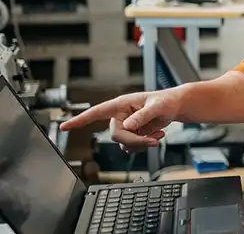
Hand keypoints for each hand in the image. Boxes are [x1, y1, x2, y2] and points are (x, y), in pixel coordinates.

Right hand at [59, 88, 183, 152]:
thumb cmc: (166, 101)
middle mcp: (120, 116)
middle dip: (135, 141)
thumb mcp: (158, 106)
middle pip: (116, 136)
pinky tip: (156, 137)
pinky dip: (144, 145)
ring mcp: (126, 127)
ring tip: (157, 136)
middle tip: (152, 141)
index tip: (64, 127)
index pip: (96, 112)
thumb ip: (143, 116)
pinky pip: (132, 147)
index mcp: (121, 104)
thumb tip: (128, 125)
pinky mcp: (132, 135)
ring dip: (141, 144)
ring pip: (124, 144)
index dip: (80, 120)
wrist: (174, 107)